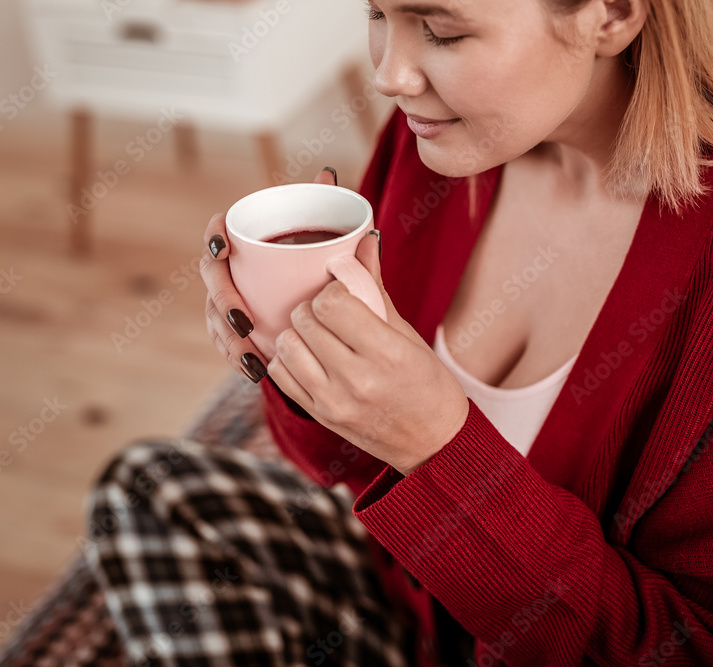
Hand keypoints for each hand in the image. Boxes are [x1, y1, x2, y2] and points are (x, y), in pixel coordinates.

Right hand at [201, 167, 337, 382]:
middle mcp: (229, 267)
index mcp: (245, 238)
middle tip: (245, 321)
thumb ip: (325, 204)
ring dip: (228, 338)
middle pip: (213, 279)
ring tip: (251, 355)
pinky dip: (237, 357)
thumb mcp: (328, 237)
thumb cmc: (321, 258)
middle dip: (223, 302)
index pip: (217, 230)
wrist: (328, 301)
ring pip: (214, 316)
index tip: (225, 248)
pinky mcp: (232, 327)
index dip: (213, 236)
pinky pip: (225, 342)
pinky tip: (253, 370)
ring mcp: (225, 298)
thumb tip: (328, 174)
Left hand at [265, 224, 470, 475]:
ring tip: (317, 334)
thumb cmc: (427, 383)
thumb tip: (364, 240)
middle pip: (305, 321)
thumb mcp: (407, 334)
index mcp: (387, 354)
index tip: (341, 294)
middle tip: (328, 312)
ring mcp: (334, 401)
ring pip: (287, 346)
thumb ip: (375, 288)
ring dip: (297, 332)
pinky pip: (280, 375)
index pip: (332, 304)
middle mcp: (357, 380)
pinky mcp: (319, 415)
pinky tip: (308, 355)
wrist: (432, 443)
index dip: (331, 291)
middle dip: (312, 308)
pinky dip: (288, 358)